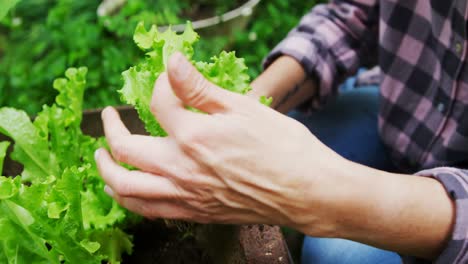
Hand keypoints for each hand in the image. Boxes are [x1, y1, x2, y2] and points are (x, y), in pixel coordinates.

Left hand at [95, 52, 348, 233]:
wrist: (307, 191)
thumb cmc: (283, 148)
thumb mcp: (242, 108)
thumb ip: (199, 88)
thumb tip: (171, 63)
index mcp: (194, 136)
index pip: (159, 102)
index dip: (160, 83)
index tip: (168, 78)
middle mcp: (182, 168)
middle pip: (126, 150)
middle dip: (110, 129)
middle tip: (110, 117)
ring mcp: (187, 195)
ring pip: (128, 190)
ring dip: (107, 173)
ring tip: (102, 160)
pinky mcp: (197, 213)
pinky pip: (150, 211)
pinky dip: (132, 200)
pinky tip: (131, 191)